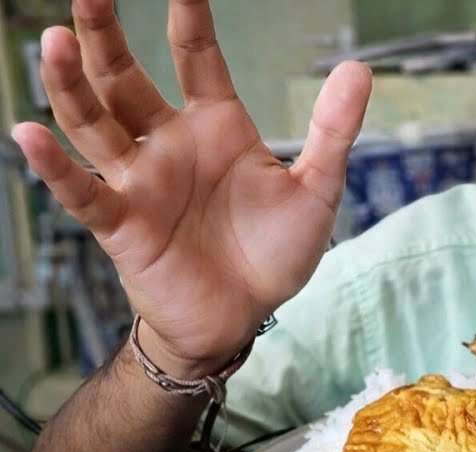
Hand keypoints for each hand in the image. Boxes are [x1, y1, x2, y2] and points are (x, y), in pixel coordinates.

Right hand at [10, 0, 371, 377]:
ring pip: (93, 122)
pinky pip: (82, 190)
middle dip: (104, 35)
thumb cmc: (276, 252)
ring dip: (71, 84)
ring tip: (55, 40)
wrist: (246, 315)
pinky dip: (55, 165)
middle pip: (124, 77)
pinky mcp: (122, 224)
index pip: (196, 58)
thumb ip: (332, 130)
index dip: (189, 18)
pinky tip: (30, 133)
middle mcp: (169, 143)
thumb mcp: (317, 189)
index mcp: (216, 126)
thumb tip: (360, 69)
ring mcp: (140, 180)